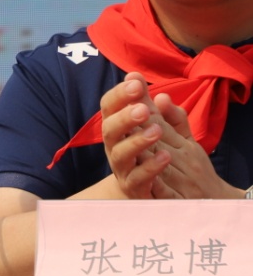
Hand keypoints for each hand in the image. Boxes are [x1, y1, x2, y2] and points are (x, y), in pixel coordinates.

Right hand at [99, 74, 237, 199]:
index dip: (119, 94)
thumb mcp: (162, 128)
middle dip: (124, 118)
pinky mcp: (135, 187)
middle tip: (141, 109)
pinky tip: (165, 156)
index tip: (136, 83)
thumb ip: (160, 109)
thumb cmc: (152, 154)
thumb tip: (151, 87)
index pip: (109, 107)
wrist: (149, 193)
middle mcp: (115, 146)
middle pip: (109, 129)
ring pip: (121, 154)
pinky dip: (150, 168)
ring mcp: (123, 168)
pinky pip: (138, 178)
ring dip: (137, 141)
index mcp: (119, 128)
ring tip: (156, 131)